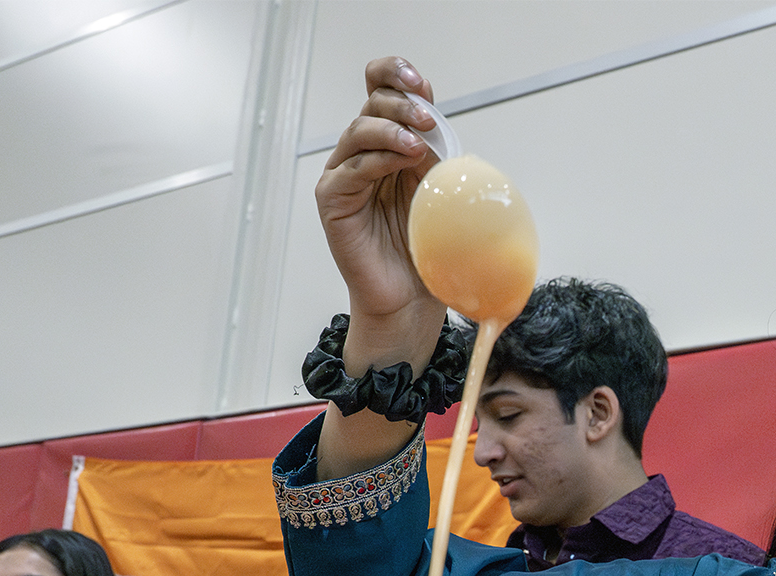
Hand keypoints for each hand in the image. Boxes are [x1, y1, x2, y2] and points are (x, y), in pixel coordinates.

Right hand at [317, 57, 448, 341]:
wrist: (411, 299)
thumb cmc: (428, 249)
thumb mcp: (443, 192)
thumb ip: (439, 157)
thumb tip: (442, 123)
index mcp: (390, 144)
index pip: (381, 91)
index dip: (396, 76)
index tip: (423, 84)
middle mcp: (363, 154)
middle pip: (372, 104)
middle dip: (402, 103)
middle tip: (428, 117)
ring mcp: (344, 176)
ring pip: (360, 130)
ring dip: (391, 129)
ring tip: (418, 144)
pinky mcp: (333, 199)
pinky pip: (351, 168)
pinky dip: (378, 158)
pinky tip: (401, 160)